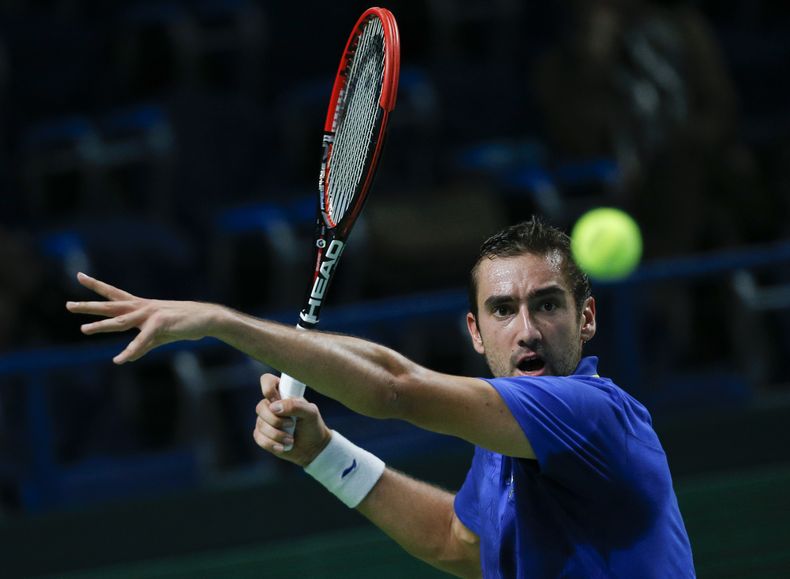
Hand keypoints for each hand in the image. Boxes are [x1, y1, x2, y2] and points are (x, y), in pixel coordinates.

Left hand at [66, 272, 217, 363]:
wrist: (207, 319)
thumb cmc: (184, 324)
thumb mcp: (159, 335)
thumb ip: (141, 346)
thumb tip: (126, 357)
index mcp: (142, 306)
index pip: (114, 294)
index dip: (96, 286)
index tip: (79, 276)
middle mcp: (143, 306)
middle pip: (111, 305)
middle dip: (89, 305)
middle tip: (68, 304)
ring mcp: (151, 314)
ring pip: (121, 321)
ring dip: (101, 326)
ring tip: (84, 329)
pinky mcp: (160, 324)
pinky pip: (141, 341)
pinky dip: (130, 351)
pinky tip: (120, 359)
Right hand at [254, 373, 331, 466]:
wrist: (312, 447)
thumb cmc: (312, 425)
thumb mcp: (310, 413)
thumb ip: (295, 405)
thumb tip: (274, 407)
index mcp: (282, 393)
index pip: (267, 381)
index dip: (268, 388)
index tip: (277, 400)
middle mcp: (271, 405)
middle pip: (260, 407)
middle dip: (276, 420)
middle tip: (291, 424)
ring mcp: (265, 420)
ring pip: (260, 425)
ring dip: (277, 435)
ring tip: (290, 439)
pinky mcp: (262, 435)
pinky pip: (259, 438)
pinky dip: (272, 444)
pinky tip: (282, 447)